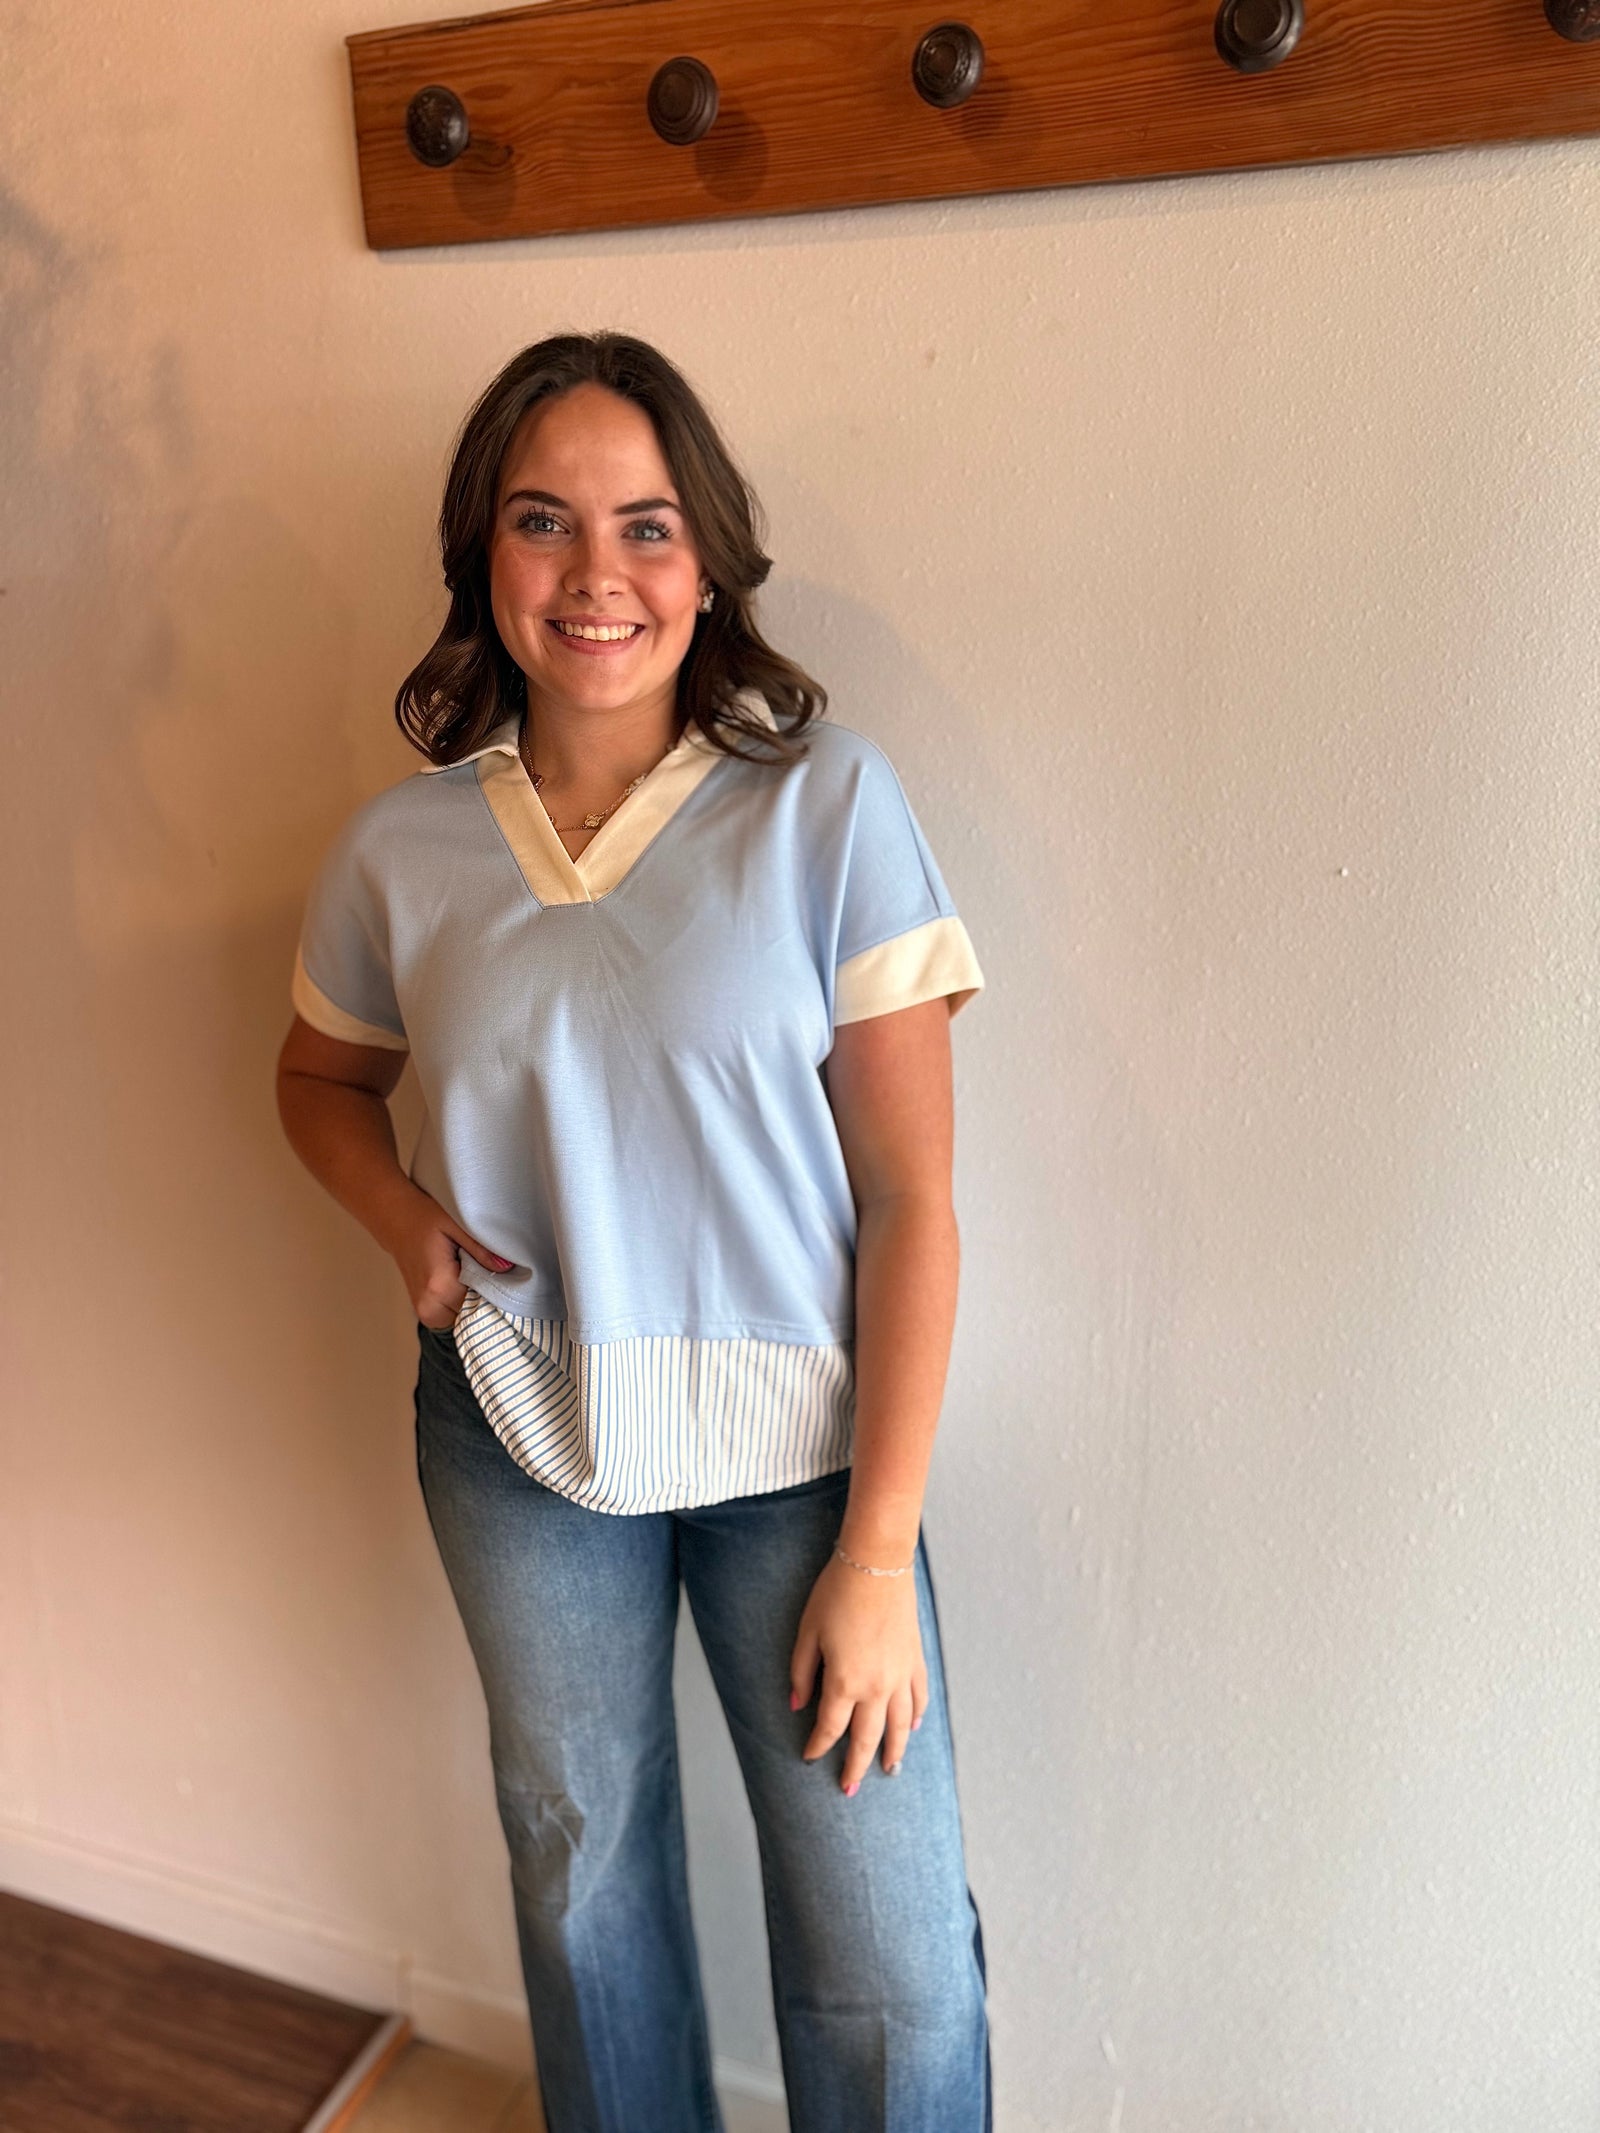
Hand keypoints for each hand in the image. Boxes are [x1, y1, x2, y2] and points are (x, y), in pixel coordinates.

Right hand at [375, 1184, 514, 1328]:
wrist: (396, 1220)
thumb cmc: (425, 1218)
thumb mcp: (456, 1225)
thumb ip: (482, 1250)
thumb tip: (507, 1269)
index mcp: (439, 1285)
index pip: (483, 1303)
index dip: (496, 1289)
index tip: (499, 1274)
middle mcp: (429, 1305)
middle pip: (474, 1314)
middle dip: (484, 1295)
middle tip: (481, 1268)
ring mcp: (424, 1312)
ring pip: (464, 1317)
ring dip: (473, 1300)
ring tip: (468, 1271)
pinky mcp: (424, 1312)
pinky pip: (453, 1315)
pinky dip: (462, 1302)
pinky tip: (460, 1279)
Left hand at [789, 1553, 928, 1794]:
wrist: (876, 1563)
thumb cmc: (836, 1593)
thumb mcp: (807, 1632)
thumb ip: (801, 1673)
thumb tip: (797, 1705)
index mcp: (844, 1682)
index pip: (830, 1728)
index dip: (818, 1747)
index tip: (810, 1758)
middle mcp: (876, 1686)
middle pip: (867, 1738)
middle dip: (857, 1766)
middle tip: (850, 1788)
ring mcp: (900, 1674)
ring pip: (900, 1725)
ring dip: (894, 1751)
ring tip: (890, 1771)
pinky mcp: (915, 1659)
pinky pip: (919, 1697)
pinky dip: (917, 1716)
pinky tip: (914, 1728)